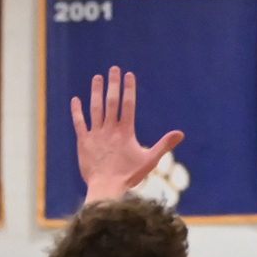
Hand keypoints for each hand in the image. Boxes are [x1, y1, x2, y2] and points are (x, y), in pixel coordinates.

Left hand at [70, 66, 183, 203]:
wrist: (106, 188)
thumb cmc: (129, 176)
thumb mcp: (150, 160)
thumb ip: (164, 145)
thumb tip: (180, 134)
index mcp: (125, 132)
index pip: (128, 105)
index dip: (129, 89)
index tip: (129, 75)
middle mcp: (110, 130)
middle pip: (112, 102)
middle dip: (113, 84)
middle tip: (114, 69)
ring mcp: (95, 134)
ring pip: (95, 109)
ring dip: (96, 92)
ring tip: (97, 78)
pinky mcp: (84, 142)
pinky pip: (79, 123)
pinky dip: (77, 111)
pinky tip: (76, 100)